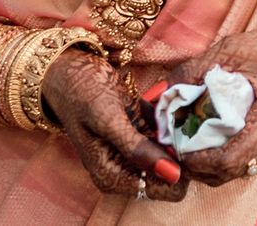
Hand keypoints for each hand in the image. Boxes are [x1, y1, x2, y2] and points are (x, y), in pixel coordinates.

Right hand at [42, 47, 186, 200]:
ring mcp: (132, 152)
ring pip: (170, 154)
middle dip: (180, 150)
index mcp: (114, 177)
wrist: (69, 69)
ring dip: (177, 134)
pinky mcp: (137, 133)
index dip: (181, 168)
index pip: (164, 189)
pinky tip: (168, 106)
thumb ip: (136, 149)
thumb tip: (172, 175)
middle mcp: (124, 170)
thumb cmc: (81, 92)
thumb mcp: (108, 119)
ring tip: (177, 110)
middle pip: (169, 174)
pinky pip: (163, 136)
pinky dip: (170, 123)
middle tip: (184, 121)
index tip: (188, 140)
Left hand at [163, 25, 256, 186]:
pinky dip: (224, 154)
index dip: (194, 159)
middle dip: (196, 162)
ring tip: (187, 135)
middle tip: (173, 139)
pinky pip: (245, 163)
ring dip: (209, 160)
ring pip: (235, 172)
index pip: (227, 161)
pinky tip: (210, 133)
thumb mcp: (231, 50)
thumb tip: (157, 94)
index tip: (173, 141)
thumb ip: (193, 72)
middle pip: (228, 173)